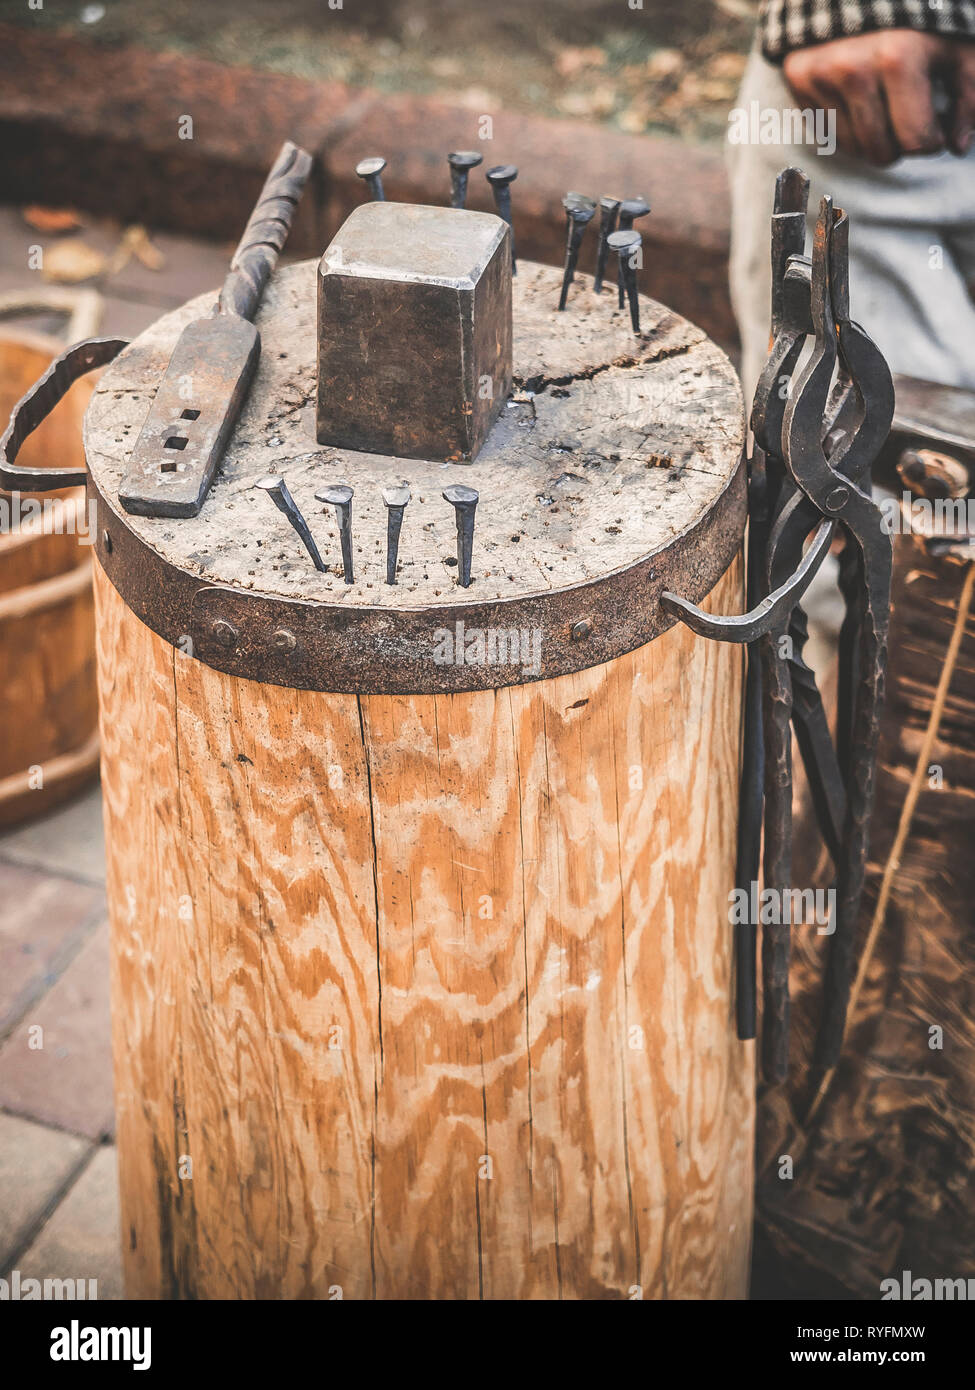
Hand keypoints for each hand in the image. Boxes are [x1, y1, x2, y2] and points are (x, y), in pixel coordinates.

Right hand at [783, 30, 974, 164]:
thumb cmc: (917, 15)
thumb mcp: (956, 46)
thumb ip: (967, 94)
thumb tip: (959, 144)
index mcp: (898, 59)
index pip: (916, 142)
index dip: (932, 140)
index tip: (935, 125)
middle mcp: (853, 70)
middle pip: (881, 153)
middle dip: (900, 143)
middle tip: (908, 117)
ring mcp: (821, 74)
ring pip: (852, 148)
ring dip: (872, 137)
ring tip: (884, 105)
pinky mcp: (799, 77)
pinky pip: (825, 131)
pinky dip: (845, 124)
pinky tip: (858, 98)